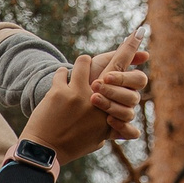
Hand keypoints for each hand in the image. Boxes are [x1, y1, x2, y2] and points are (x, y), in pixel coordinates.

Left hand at [22, 38, 147, 158]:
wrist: (45, 151)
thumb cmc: (73, 146)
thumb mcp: (98, 139)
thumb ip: (112, 126)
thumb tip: (128, 115)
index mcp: (111, 112)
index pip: (130, 80)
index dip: (132, 50)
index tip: (138, 31)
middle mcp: (98, 102)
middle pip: (110, 68)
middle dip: (103, 68)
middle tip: (96, 78)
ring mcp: (78, 96)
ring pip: (84, 63)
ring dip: (81, 66)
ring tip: (75, 75)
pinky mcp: (58, 93)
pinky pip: (63, 72)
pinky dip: (61, 76)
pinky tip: (59, 83)